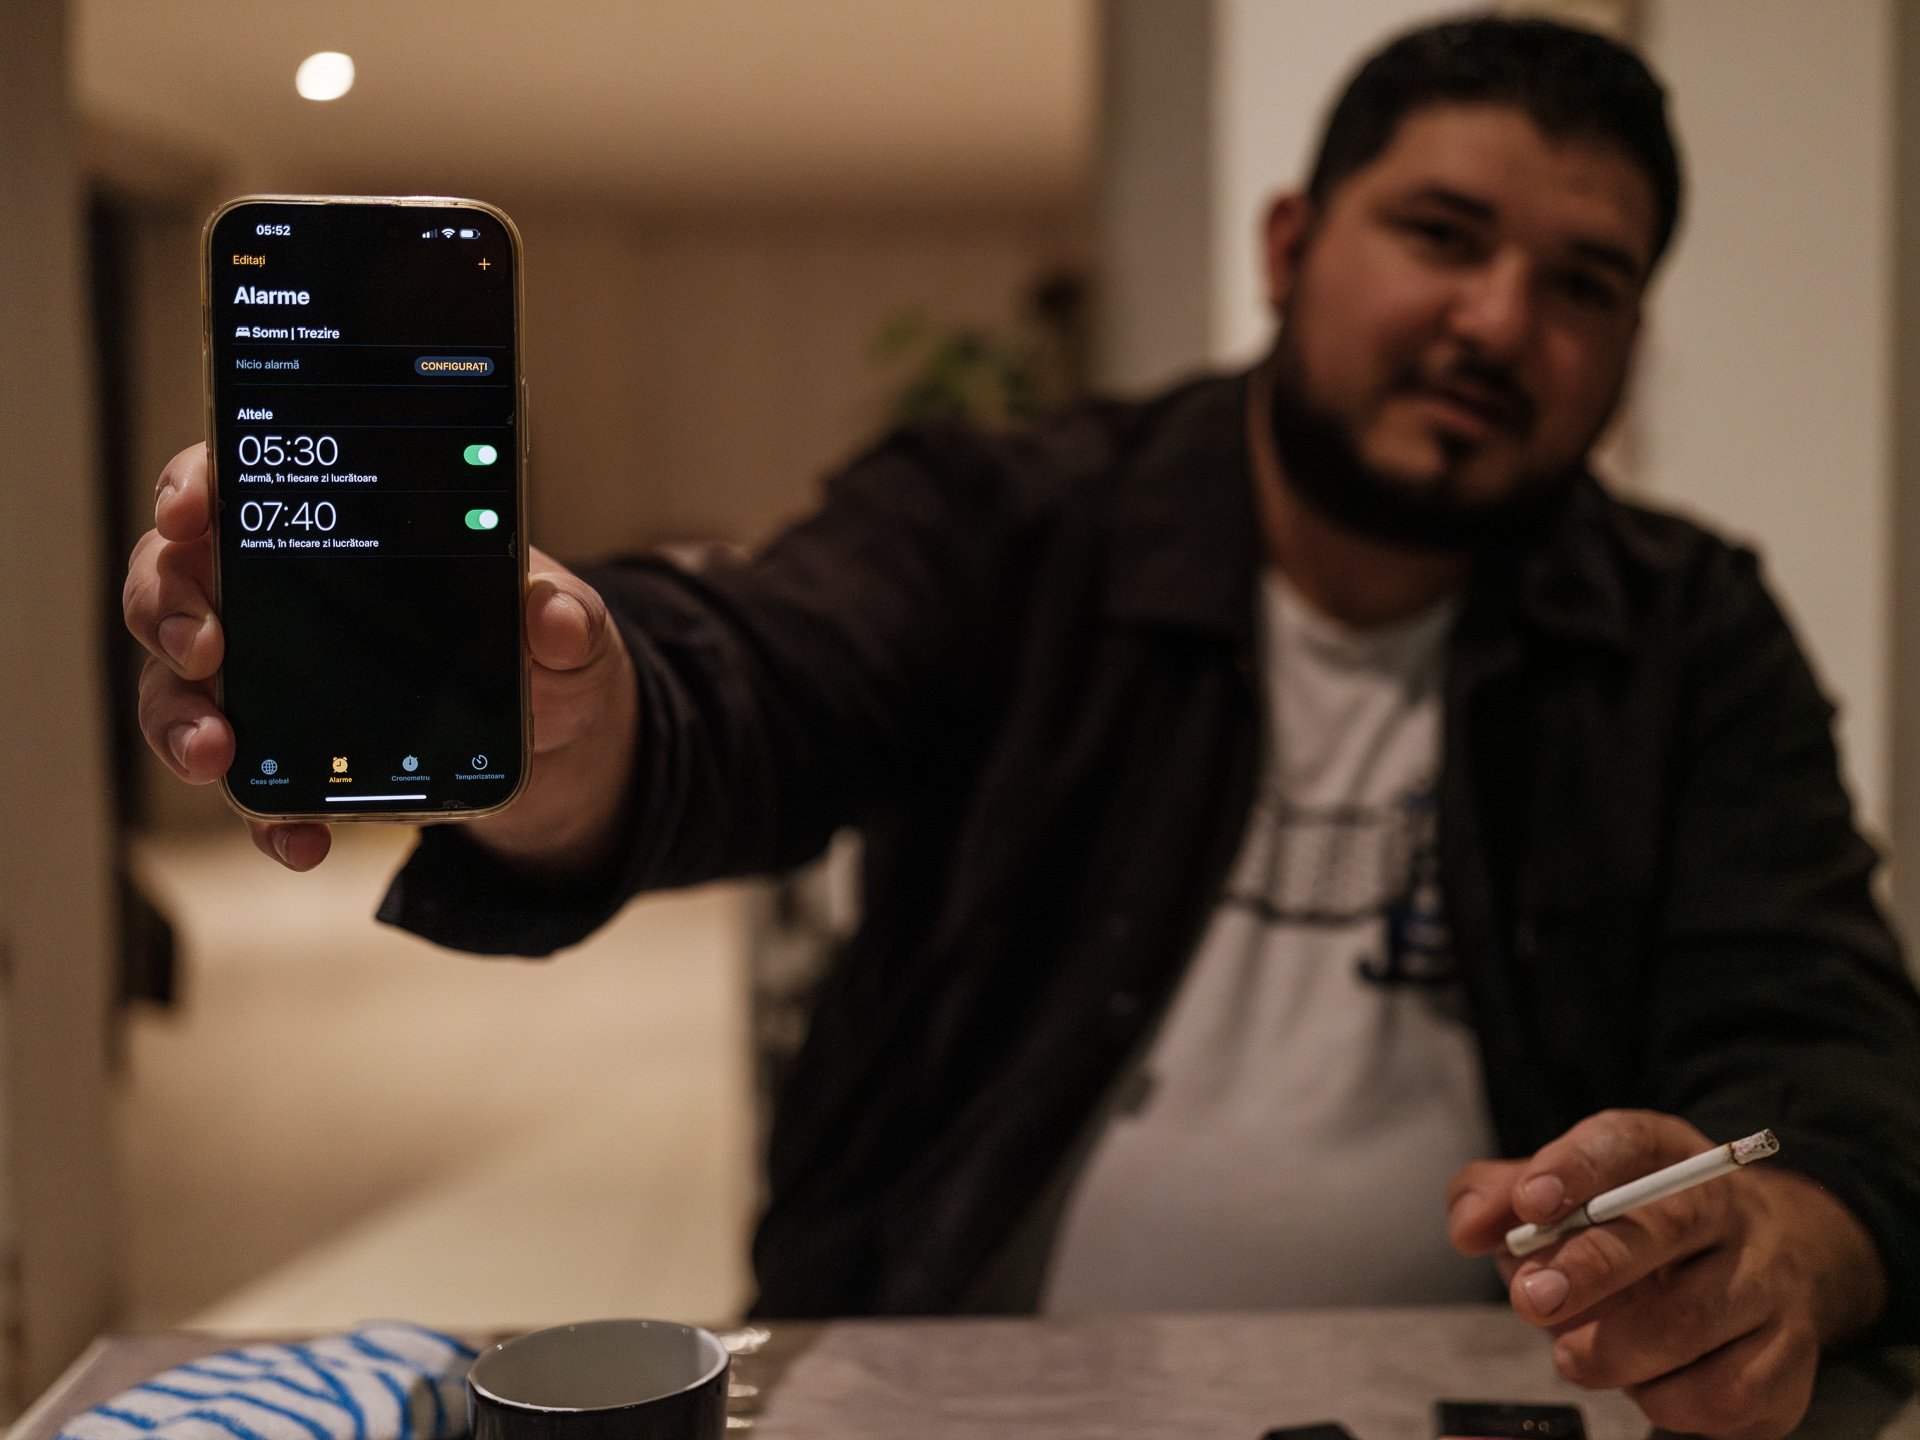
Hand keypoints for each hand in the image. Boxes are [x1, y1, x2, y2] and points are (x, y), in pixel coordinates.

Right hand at [126, 442, 637, 875]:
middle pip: (176, 584)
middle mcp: (284, 603)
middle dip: (166, 611)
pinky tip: (300, 838)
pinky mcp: (297, 762)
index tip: (190, 512)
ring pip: (182, 690)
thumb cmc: (547, 656)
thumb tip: (555, 615)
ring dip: (180, 722)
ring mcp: (277, 685)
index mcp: (342, 536)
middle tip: (201, 647)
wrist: (558, 746)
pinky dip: (265, 820)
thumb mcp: (570, 629)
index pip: (240, 488)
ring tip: (216, 754)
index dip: (195, 487)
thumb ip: (565, 617)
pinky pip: (254, 792)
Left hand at [1448, 1109, 1885, 1439]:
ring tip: (1574, 1356)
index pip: (1623, 1141)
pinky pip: (1731, 1393)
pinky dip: (1670, 1402)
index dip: (1574, 1168)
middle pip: (1670, 1225)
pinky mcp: (1791, 1357)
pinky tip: (1643, 1387)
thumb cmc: (1632, 1226)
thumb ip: (1499, 1197)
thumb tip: (1468, 1228)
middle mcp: (1728, 1207)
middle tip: (1531, 1300)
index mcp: (1662, 1153)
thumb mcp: (1563, 1193)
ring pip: (1696, 1319)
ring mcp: (1768, 1281)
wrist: (1763, 1261)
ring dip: (1619, 1350)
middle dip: (1592, 1268)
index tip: (1531, 1203)